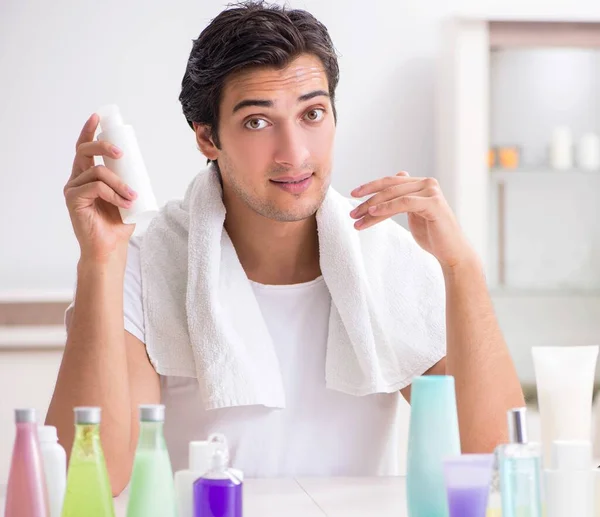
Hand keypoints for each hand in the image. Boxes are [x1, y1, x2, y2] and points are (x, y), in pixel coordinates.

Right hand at [64, 114, 136, 262]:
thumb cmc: (118, 223)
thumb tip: (141, 164)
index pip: (85, 149)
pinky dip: (113, 194)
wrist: (111, 247)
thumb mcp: (127, 195)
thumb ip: (128, 180)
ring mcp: (73, 189)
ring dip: (120, 183)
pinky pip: (95, 188)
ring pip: (98, 173)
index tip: (98, 118)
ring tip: (132, 196)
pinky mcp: (73, 200)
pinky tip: (123, 203)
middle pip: (85, 151)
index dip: (89, 131)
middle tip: (122, 154)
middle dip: (104, 146)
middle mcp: (77, 179)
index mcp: (88, 175)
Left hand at [349, 171, 476, 268]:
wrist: (451, 252)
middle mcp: (427, 183)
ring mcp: (431, 191)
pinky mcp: (433, 203)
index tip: (353, 195)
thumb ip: (404, 196)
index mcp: (421, 184)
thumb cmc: (432, 235)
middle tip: (352, 212)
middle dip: (367, 200)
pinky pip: (404, 203)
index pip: (390, 182)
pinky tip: (373, 213)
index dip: (370, 187)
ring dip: (372, 207)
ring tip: (357, 219)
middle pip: (389, 187)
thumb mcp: (414, 212)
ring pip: (393, 195)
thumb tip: (398, 174)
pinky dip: (386, 208)